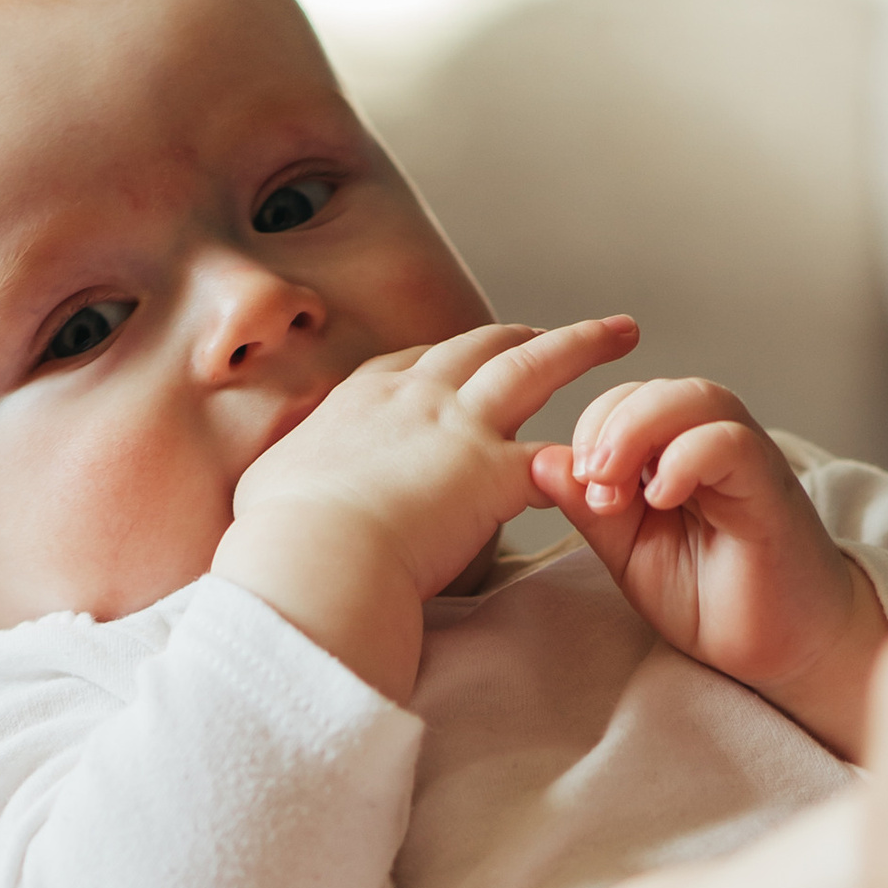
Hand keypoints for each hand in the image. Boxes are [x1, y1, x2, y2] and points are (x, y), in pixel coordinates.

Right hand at [214, 313, 636, 703]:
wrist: (315, 555)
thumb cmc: (280, 537)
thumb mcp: (267, 487)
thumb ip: (285, 476)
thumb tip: (273, 488)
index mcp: (360, 398)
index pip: (413, 362)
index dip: (446, 359)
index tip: (465, 358)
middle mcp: (414, 396)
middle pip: (481, 345)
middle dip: (521, 335)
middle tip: (555, 332)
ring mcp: (457, 427)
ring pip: (535, 366)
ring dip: (581, 345)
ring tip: (620, 334)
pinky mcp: (492, 474)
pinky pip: (557, 458)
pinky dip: (588, 458)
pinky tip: (618, 457)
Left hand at [526, 380, 887, 755]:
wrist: (781, 647)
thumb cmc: (710, 597)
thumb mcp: (629, 553)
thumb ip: (590, 509)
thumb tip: (537, 460)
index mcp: (674, 451)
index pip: (623, 402)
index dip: (591, 430)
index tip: (580, 488)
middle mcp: (712, 441)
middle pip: (653, 388)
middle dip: (607, 427)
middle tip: (594, 485)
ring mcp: (746, 459)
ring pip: (694, 398)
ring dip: (639, 433)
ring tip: (616, 487)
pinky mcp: (771, 485)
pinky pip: (730, 441)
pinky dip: (687, 458)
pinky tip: (662, 498)